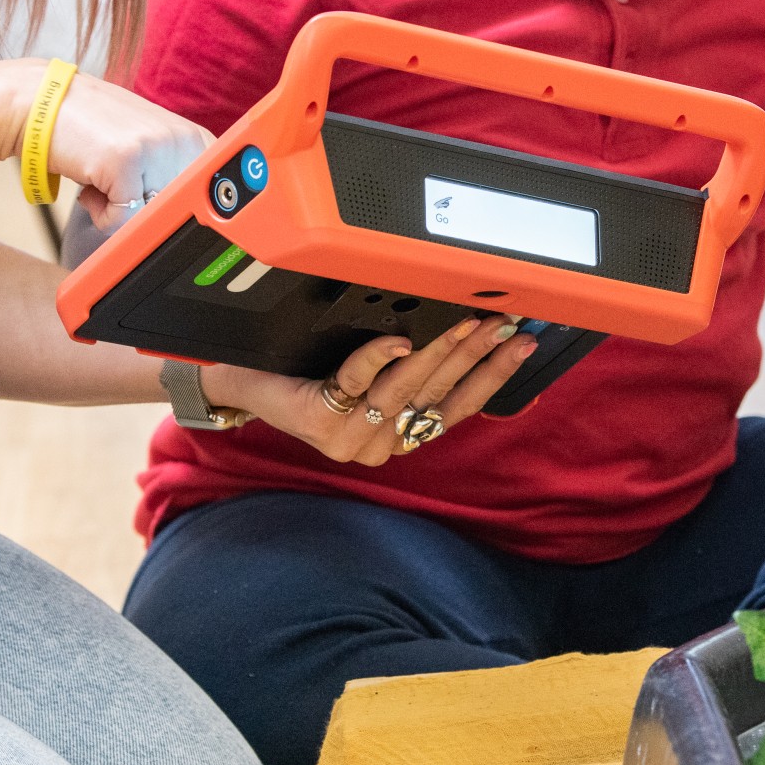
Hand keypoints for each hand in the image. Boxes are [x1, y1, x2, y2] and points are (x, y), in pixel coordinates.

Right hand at [27, 65, 214, 227]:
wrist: (40, 104)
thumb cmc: (92, 129)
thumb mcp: (146, 146)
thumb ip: (171, 175)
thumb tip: (189, 221)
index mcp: (194, 139)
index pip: (207, 199)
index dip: (178, 213)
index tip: (158, 210)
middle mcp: (182, 139)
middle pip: (176, 213)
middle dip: (143, 211)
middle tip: (118, 184)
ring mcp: (156, 147)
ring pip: (148, 218)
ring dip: (119, 213)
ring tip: (103, 180)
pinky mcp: (126, 159)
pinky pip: (122, 220)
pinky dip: (100, 215)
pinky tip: (90, 183)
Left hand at [201, 314, 539, 465]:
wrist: (241, 384)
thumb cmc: (307, 373)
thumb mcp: (368, 377)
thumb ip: (412, 369)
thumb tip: (470, 330)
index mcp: (399, 437)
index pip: (459, 407)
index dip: (494, 375)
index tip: (523, 344)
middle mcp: (379, 444)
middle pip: (439, 393)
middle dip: (478, 352)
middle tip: (505, 321)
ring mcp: (350, 437)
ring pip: (405, 388)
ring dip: (441, 350)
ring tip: (466, 319)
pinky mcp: (320, 421)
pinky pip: (357, 380)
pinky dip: (380, 356)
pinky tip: (399, 338)